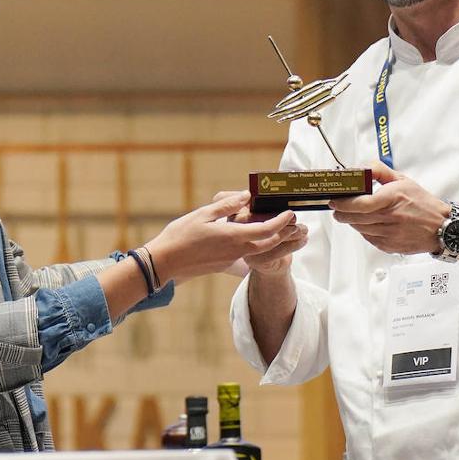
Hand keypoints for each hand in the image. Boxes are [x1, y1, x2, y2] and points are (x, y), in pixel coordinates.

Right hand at [145, 191, 301, 280]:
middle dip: (284, 233)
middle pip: (269, 244)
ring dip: (273, 241)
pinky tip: (253, 237)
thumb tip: (246, 195)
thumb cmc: (181, 235)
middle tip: (293, 222)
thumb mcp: (203, 214)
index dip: (282, 221)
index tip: (291, 212)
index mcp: (234, 236)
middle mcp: (236, 251)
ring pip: (260, 251)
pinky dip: (257, 246)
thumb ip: (227, 205)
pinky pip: (247, 255)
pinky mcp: (224, 264)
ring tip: (280, 229)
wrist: (165, 263)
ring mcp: (231, 260)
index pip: (267, 230)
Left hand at [329, 161, 448, 254]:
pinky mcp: (388, 246)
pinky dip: (365, 230)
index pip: (359, 204)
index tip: (335, 200)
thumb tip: (362, 168)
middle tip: (338, 207)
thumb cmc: (423, 204)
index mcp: (392, 199)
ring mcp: (388, 234)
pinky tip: (371, 223)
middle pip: (354, 218)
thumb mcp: (403, 180)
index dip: (342, 203)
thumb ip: (380, 171)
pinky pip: (368, 238)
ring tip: (355, 213)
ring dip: (352, 221)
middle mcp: (389, 218)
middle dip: (341, 213)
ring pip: (359, 228)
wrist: (441, 228)